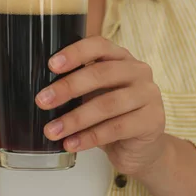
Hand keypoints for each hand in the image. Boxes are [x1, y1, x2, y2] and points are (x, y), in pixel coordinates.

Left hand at [35, 36, 167, 177]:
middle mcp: (138, 71)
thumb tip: (43, 91)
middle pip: (101, 74)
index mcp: (121, 57)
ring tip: (52, 131)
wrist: (142, 148)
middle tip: (42, 101)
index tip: (51, 65)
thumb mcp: (95, 95)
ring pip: (107, 104)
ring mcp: (149, 95)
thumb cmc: (112, 116)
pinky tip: (71, 144)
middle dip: (68, 87)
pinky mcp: (153, 120)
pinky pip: (117, 128)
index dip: (75, 53)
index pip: (99, 46)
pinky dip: (90, 137)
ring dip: (75, 119)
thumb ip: (77, 86)